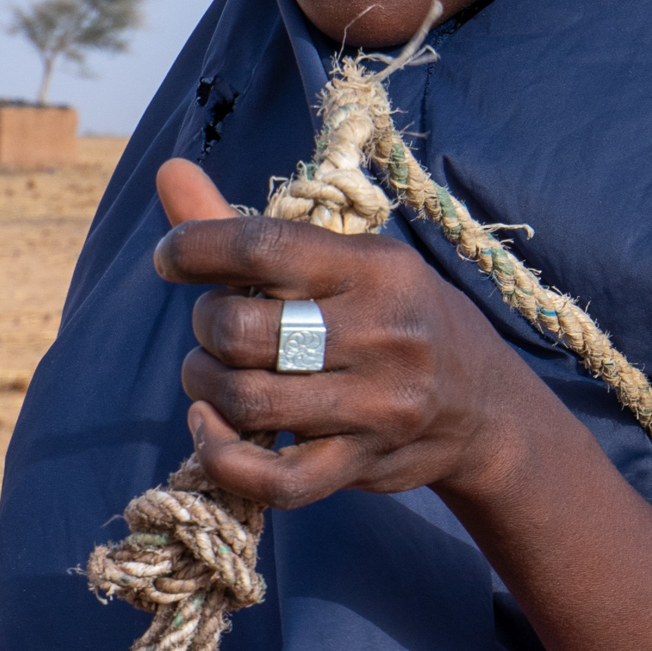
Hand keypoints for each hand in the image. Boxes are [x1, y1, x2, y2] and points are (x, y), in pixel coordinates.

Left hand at [152, 157, 547, 514]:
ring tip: (209, 373)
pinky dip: (221, 454)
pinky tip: (208, 427)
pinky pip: (274, 479)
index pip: (262, 248)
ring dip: (203, 384)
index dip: (195, 248)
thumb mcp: (347, 262)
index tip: (171, 258)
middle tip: (214, 326)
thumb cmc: (394, 317)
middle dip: (204, 325)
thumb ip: (250, 233)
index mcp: (375, 269)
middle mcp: (380, 334)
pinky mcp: (362, 464)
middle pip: (241, 329)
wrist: (483, 405)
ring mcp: (375, 407)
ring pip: (246, 399)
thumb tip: (168, 172)